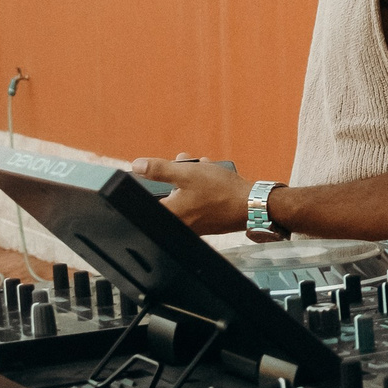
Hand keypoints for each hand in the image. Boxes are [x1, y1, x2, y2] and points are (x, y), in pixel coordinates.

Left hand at [130, 153, 249, 233]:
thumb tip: (137, 166)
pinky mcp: (206, 223)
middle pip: (167, 196)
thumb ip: (159, 170)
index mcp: (169, 214)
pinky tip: (210, 175)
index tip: (157, 172)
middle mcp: (179, 223)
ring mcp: (193, 225)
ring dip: (189, 179)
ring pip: (183, 197)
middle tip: (183, 163)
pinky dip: (199, 189)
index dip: (150, 183)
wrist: (250, 205)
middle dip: (174, 175)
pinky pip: (196, 203)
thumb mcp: (187, 173)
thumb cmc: (220, 190)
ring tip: (201, 166)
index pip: (147, 200)